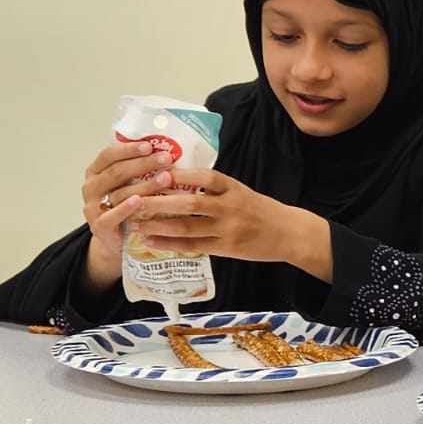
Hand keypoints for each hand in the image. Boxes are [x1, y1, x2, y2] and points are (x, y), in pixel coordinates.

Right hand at [78, 141, 177, 293]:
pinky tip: (140, 201)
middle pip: (116, 171)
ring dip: (143, 185)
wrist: (117, 239)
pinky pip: (111, 216)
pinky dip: (125, 208)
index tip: (150, 145)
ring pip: (118, 192)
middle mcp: (92, 187)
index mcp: (97, 172)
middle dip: (142, 163)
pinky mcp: (99, 226)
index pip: (109, 155)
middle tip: (166, 158)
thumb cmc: (128, 205)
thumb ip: (140, 169)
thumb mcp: (131, 184)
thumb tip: (171, 149)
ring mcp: (93, 207)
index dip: (128, 149)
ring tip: (165, 178)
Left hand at [129, 168, 326, 272]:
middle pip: (191, 203)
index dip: (181, 175)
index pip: (206, 178)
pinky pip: (193, 246)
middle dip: (159, 202)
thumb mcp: (242, 192)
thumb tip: (177, 180)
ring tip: (135, 224)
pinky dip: (170, 244)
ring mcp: (228, 230)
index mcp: (235, 189)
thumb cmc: (261, 210)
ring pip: (187, 227)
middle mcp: (231, 208)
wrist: (289, 233)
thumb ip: (215, 189)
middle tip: (133, 199)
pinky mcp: (226, 249)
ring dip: (158, 226)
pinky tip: (152, 242)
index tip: (157, 174)